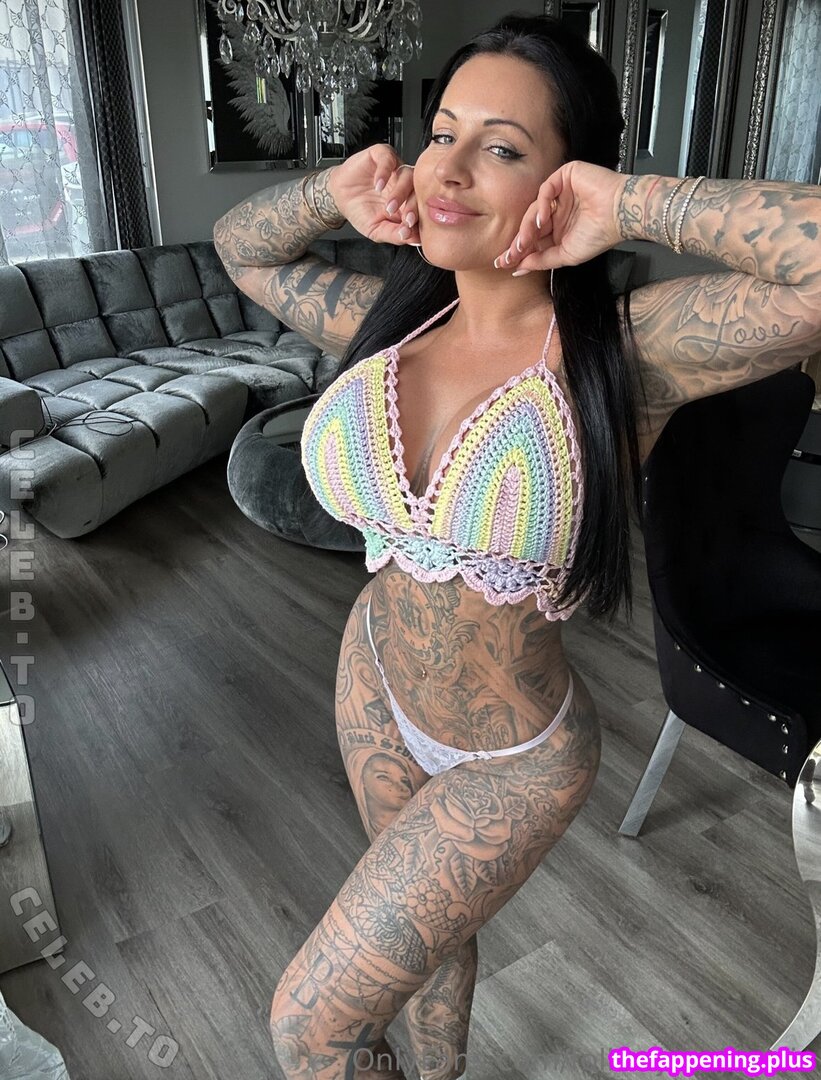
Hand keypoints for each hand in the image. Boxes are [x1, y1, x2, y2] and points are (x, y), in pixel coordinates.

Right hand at [326, 144, 419, 245]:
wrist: (338, 197)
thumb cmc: (360, 211)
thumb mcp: (376, 230)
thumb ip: (394, 234)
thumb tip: (413, 239)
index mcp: (408, 202)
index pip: (421, 208)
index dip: (418, 220)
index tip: (410, 229)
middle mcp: (405, 184)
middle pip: (418, 191)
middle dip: (413, 207)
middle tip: (406, 220)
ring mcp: (395, 169)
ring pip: (407, 175)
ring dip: (400, 192)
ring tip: (389, 206)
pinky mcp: (382, 155)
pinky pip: (388, 159)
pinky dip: (384, 172)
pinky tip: (378, 185)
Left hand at [494, 161, 626, 274]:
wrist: (620, 215)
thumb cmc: (599, 234)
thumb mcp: (565, 255)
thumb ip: (541, 261)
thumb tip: (518, 269)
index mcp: (559, 228)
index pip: (534, 238)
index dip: (520, 250)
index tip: (505, 263)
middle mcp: (558, 211)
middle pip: (531, 224)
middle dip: (519, 241)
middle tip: (509, 254)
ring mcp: (561, 194)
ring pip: (535, 209)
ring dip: (528, 227)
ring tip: (525, 242)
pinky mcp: (565, 177)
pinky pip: (545, 190)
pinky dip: (541, 205)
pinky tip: (542, 220)